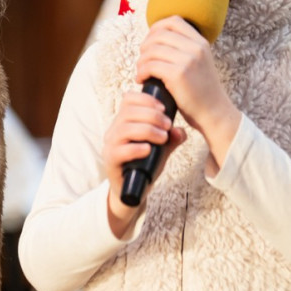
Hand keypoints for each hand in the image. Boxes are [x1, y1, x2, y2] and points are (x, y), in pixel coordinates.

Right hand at [103, 92, 186, 236]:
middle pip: (128, 112)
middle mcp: (114, 131)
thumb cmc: (145, 165)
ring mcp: (110, 146)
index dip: (145, 99)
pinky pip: (120, 150)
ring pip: (124, 129)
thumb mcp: (161, 149)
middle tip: (168, 125)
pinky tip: (149, 150)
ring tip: (162, 137)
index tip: (163, 108)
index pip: (128, 99)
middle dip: (151, 116)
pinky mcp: (111, 161)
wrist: (132, 191)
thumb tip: (180, 131)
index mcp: (124, 122)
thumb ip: (171, 138)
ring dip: (147, 130)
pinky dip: (136, 148)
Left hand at [134, 16, 239, 154]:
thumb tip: (156, 39)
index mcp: (201, 42)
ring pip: (151, 50)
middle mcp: (196, 47)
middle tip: (143, 60)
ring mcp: (188, 60)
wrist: (214, 113)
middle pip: (159, 34)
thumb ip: (184, 49)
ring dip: (141, 61)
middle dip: (145, 46)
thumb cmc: (201, 91)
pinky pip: (150, 66)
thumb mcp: (199, 62)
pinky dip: (141, 72)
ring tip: (141, 71)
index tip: (149, 42)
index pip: (173, 21)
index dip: (156, 28)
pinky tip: (142, 79)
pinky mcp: (178, 74)